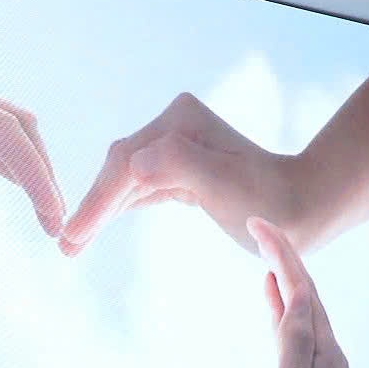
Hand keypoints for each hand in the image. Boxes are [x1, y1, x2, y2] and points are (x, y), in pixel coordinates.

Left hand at [0, 70, 62, 233]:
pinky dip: (11, 173)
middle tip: (58, 226)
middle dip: (43, 173)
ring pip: (8, 140)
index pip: (5, 131)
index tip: (51, 215)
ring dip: (32, 174)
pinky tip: (27, 199)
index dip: (33, 173)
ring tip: (49, 220)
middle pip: (20, 129)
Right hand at [61, 92, 301, 257]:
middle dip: (92, 208)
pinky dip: (117, 209)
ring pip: (123, 181)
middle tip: (65, 247)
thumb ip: (177, 164)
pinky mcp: (179, 168)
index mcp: (179, 120)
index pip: (125, 163)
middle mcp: (174, 125)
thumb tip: (133, 165)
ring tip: (72, 245)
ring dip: (99, 212)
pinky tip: (96, 226)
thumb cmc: (267, 200)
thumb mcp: (224, 182)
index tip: (74, 238)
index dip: (97, 202)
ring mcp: (175, 146)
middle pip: (117, 170)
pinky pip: (137, 189)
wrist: (302, 207)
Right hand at [250, 219, 352, 367]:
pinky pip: (296, 329)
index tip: (258, 223)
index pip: (304, 288)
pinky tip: (272, 298)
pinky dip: (283, 305)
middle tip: (258, 224)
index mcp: (325, 351)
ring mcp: (322, 365)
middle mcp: (329, 352)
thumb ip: (294, 343)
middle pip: (307, 291)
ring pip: (303, 307)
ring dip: (284, 276)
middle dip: (284, 254)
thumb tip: (298, 293)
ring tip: (265, 249)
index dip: (281, 253)